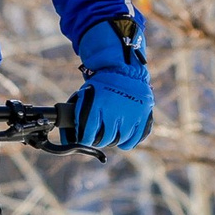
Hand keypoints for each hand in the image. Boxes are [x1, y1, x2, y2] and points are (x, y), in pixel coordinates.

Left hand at [69, 15, 151, 149]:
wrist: (124, 70)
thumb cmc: (101, 86)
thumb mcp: (86, 94)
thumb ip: (80, 113)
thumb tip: (70, 135)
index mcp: (98, 103)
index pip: (90, 132)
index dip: (86, 140)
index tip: (85, 141)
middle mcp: (115, 109)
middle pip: (106, 138)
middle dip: (100, 141)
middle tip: (97, 139)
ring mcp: (131, 113)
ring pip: (120, 139)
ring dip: (113, 141)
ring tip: (109, 137)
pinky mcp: (144, 114)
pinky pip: (136, 138)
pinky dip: (128, 143)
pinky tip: (122, 142)